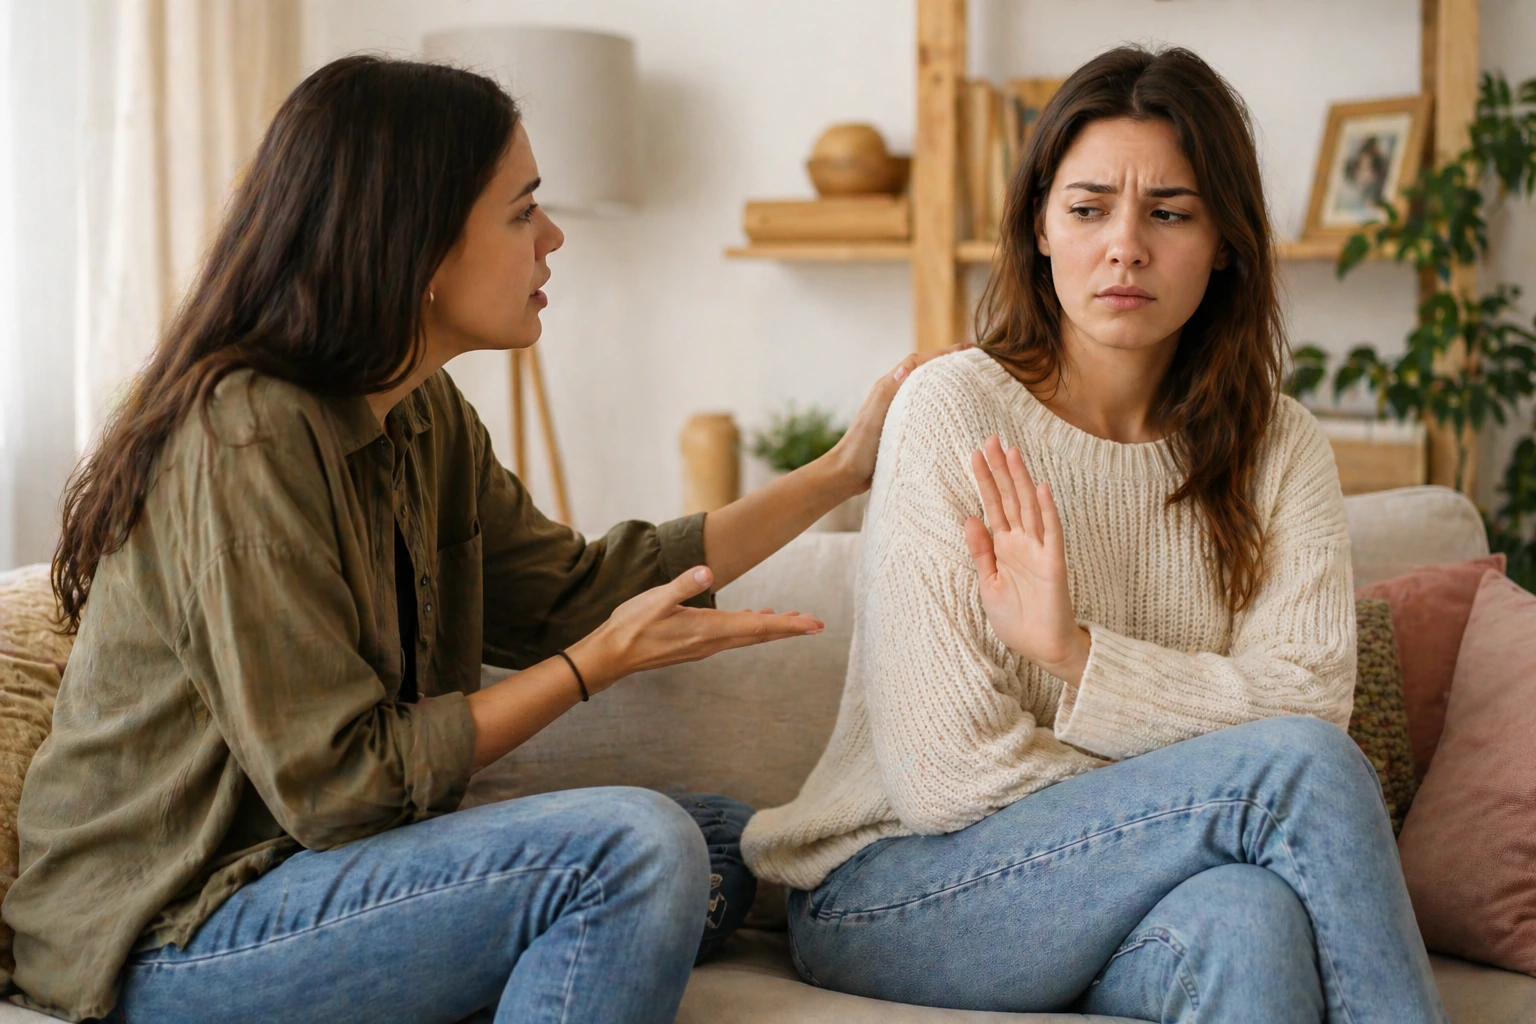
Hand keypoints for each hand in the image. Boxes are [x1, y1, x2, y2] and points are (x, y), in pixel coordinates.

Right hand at [567, 566, 824, 692]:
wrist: (612, 655)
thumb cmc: (632, 625)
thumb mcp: (656, 600)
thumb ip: (683, 585)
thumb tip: (707, 572)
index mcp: (708, 629)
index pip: (757, 627)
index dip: (788, 625)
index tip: (814, 625)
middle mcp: (712, 641)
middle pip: (759, 634)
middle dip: (789, 628)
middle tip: (816, 624)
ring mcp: (705, 645)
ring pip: (748, 636)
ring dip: (772, 628)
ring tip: (794, 620)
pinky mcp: (697, 644)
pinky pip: (733, 636)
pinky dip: (751, 628)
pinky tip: (754, 618)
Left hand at [828, 343, 971, 493]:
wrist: (847, 474)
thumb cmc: (859, 445)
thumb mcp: (874, 415)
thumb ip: (889, 390)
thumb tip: (908, 366)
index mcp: (888, 387)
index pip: (919, 361)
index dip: (943, 353)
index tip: (967, 349)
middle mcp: (895, 395)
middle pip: (926, 372)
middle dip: (950, 363)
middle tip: (977, 362)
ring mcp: (899, 412)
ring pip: (928, 391)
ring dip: (948, 383)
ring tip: (973, 382)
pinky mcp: (903, 429)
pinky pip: (927, 411)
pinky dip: (942, 406)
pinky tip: (956, 413)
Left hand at [963, 436, 1090, 683]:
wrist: (1041, 647)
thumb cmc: (1016, 618)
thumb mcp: (989, 583)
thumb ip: (981, 551)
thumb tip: (969, 517)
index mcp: (1005, 547)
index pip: (992, 506)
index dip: (985, 481)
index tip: (975, 455)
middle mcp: (1022, 543)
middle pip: (1009, 498)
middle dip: (1000, 470)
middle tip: (991, 440)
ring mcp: (1039, 550)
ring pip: (1029, 507)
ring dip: (1021, 480)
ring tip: (1012, 452)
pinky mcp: (1053, 563)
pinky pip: (1051, 533)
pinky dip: (1046, 510)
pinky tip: (1040, 488)